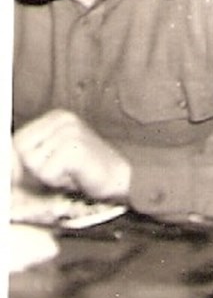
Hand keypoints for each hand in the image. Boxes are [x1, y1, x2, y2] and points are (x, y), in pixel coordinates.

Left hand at [12, 110, 130, 202]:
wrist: (117, 178)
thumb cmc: (80, 171)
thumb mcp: (50, 157)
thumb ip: (25, 156)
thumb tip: (6, 165)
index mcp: (56, 117)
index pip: (17, 139)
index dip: (15, 162)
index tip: (27, 175)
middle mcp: (63, 119)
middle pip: (20, 149)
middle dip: (32, 168)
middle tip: (57, 171)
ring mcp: (71, 131)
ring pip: (32, 162)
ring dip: (46, 176)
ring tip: (67, 171)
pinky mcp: (77, 146)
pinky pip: (46, 171)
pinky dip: (57, 180)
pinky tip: (74, 174)